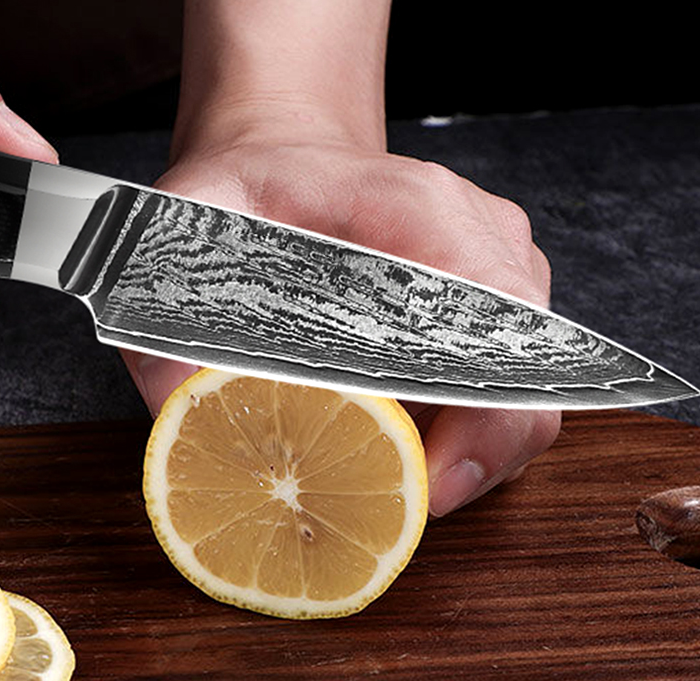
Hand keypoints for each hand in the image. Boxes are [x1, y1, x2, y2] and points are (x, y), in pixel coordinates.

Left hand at [121, 138, 560, 516]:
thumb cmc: (248, 193)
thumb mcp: (186, 229)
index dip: (483, 408)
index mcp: (414, 207)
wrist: (285, 160)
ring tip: (407, 473)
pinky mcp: (494, 295)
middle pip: (530, 366)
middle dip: (483, 449)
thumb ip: (170, 310)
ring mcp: (496, 264)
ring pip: (528, 380)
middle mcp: (477, 233)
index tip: (432, 483)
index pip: (491, 310)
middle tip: (415, 501)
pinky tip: (414, 437)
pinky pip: (509, 373)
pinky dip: (471, 420)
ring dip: (476, 442)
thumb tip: (180, 405)